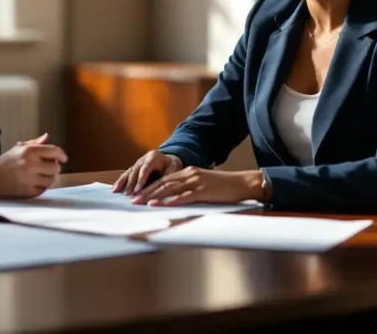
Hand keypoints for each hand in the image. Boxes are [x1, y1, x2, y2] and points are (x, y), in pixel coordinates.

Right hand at [0, 135, 66, 197]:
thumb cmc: (7, 161)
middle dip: (54, 167)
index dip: (61, 155)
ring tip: (42, 175)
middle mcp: (31, 165)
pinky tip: (35, 182)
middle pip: (56, 168)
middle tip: (49, 167)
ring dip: (49, 178)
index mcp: (30, 151)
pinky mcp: (28, 191)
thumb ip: (36, 143)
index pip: (55, 151)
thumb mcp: (20, 147)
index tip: (63, 158)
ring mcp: (30, 179)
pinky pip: (44, 189)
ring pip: (52, 180)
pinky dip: (42, 186)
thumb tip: (47, 136)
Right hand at [112, 150, 183, 195]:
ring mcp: (137, 163)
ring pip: (129, 172)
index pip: (145, 168)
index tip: (137, 190)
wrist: (169, 159)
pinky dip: (121, 182)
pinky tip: (115, 189)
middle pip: (135, 171)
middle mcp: (143, 158)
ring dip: (123, 182)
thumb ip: (168, 178)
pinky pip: (126, 174)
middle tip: (128, 195)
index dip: (141, 180)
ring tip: (116, 192)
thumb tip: (162, 188)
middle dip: (131, 184)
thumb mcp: (174, 169)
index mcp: (153, 156)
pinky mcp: (134, 168)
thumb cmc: (172, 165)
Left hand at [132, 168, 263, 205]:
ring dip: (154, 196)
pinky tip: (161, 205)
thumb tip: (174, 197)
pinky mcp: (203, 191)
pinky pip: (184, 196)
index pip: (164, 179)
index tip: (138, 194)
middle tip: (134, 200)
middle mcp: (190, 174)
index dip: (150, 187)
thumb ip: (189, 188)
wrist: (242, 183)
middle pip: (163, 183)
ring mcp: (196, 182)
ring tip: (142, 203)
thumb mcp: (203, 183)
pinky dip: (171, 201)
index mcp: (189, 172)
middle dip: (147, 192)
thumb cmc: (224, 187)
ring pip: (170, 189)